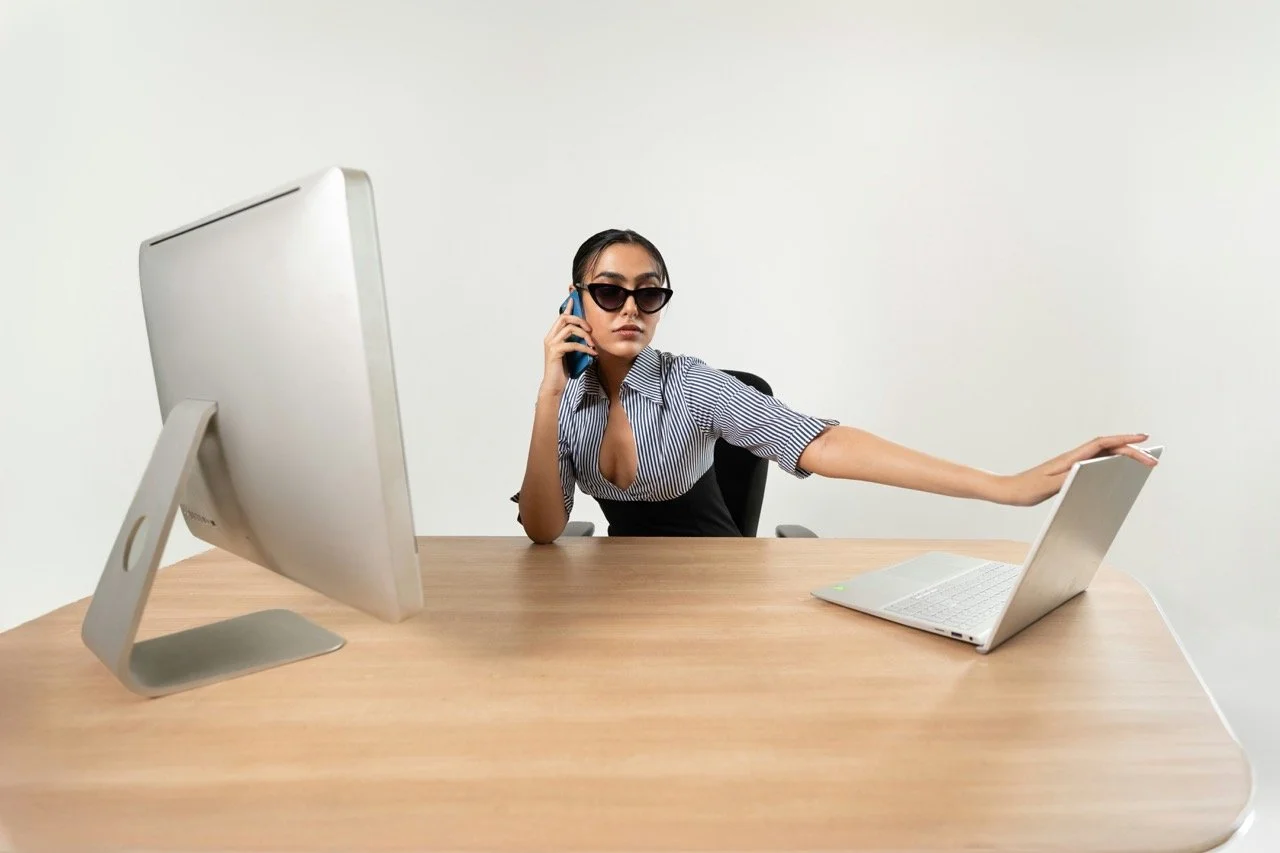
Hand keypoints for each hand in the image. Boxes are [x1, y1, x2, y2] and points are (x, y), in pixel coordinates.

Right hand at [539, 300, 596, 397]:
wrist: (554, 386)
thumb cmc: (563, 370)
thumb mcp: (571, 353)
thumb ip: (575, 342)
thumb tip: (588, 336)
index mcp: (553, 336)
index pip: (561, 317)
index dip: (568, 307)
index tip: (574, 298)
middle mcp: (550, 337)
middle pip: (565, 318)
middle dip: (580, 320)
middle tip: (591, 330)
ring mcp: (551, 344)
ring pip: (569, 329)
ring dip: (584, 335)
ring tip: (592, 344)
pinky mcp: (555, 352)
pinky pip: (573, 344)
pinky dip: (585, 348)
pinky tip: (593, 354)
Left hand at [996, 433, 1157, 506]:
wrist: (1008, 490)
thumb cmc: (1026, 489)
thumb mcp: (1047, 486)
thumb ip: (1068, 478)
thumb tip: (1090, 470)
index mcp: (1071, 458)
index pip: (1103, 444)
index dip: (1124, 439)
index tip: (1144, 440)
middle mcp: (1073, 458)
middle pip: (1108, 447)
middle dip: (1132, 450)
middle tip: (1153, 459)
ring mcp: (1071, 464)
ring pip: (1103, 454)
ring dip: (1123, 454)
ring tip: (1143, 459)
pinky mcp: (1068, 471)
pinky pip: (1096, 463)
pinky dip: (1112, 462)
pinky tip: (1118, 468)